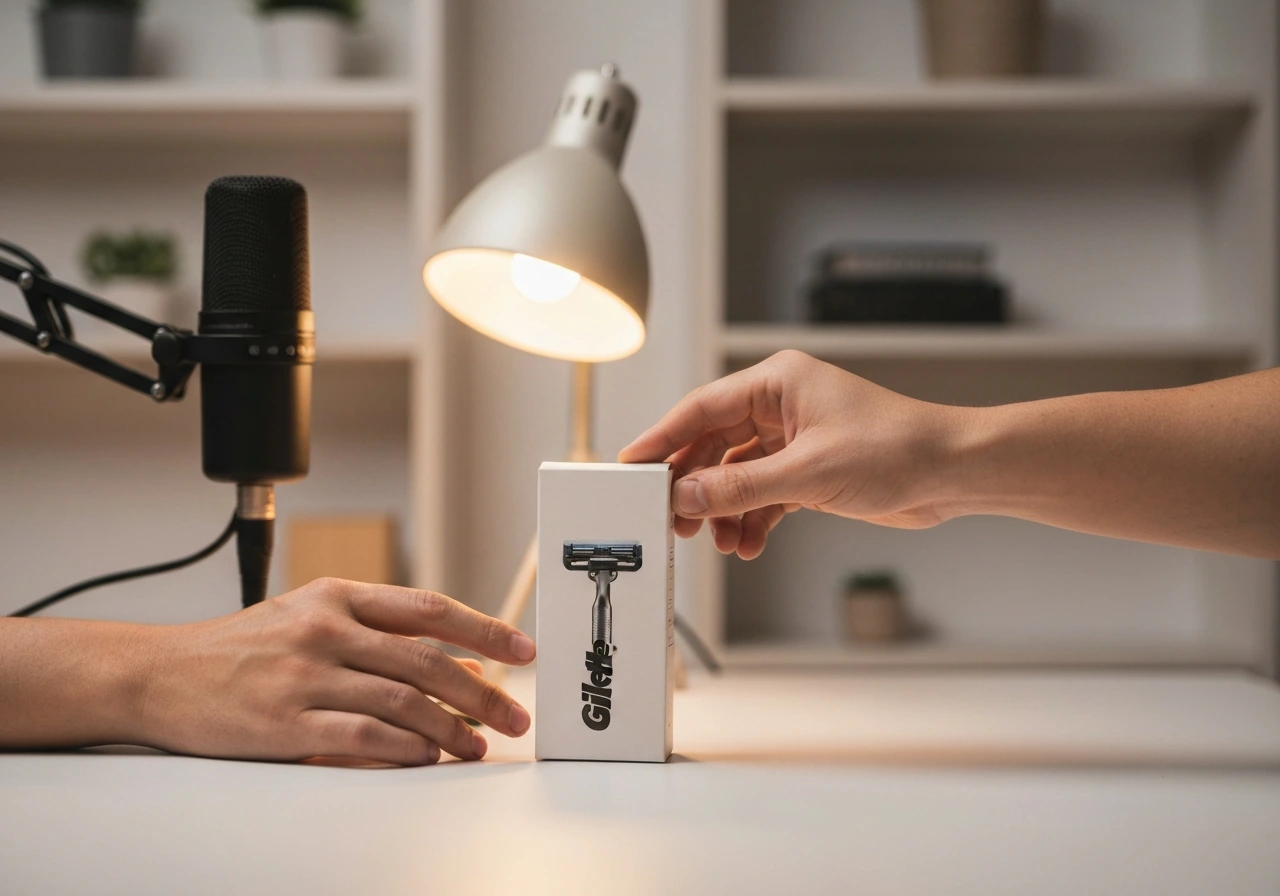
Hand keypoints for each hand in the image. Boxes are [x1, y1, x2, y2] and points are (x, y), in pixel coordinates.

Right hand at [136, 578, 535, 765]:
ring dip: (449, 730)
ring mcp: (305, 674)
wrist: (160, 674)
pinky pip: (363, 736)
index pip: (428, 607)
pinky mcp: (285, 722)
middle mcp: (326, 628)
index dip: (483, 628)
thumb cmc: (243, 646)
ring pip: (402, 700)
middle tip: (514, 715)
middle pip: (426, 659)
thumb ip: (382, 635)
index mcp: (337, 595)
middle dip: (481, 692)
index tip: (522, 648)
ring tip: (476, 747)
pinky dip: (403, 749)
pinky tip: (426, 758)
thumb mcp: (312, 618)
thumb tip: (458, 661)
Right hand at [619, 350, 963, 559]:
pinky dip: (751, 519)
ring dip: (723, 510)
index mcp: (778, 382)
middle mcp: (781, 406)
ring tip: (716, 541)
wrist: (952, 473)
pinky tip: (747, 543)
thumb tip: (685, 496)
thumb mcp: (808, 472)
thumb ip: (739, 486)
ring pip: (735, 475)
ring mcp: (794, 439)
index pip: (701, 408)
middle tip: (670, 518)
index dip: (662, 439)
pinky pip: (761, 495)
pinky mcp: (808, 471)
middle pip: (713, 444)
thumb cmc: (898, 448)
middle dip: (693, 485)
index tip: (633, 465)